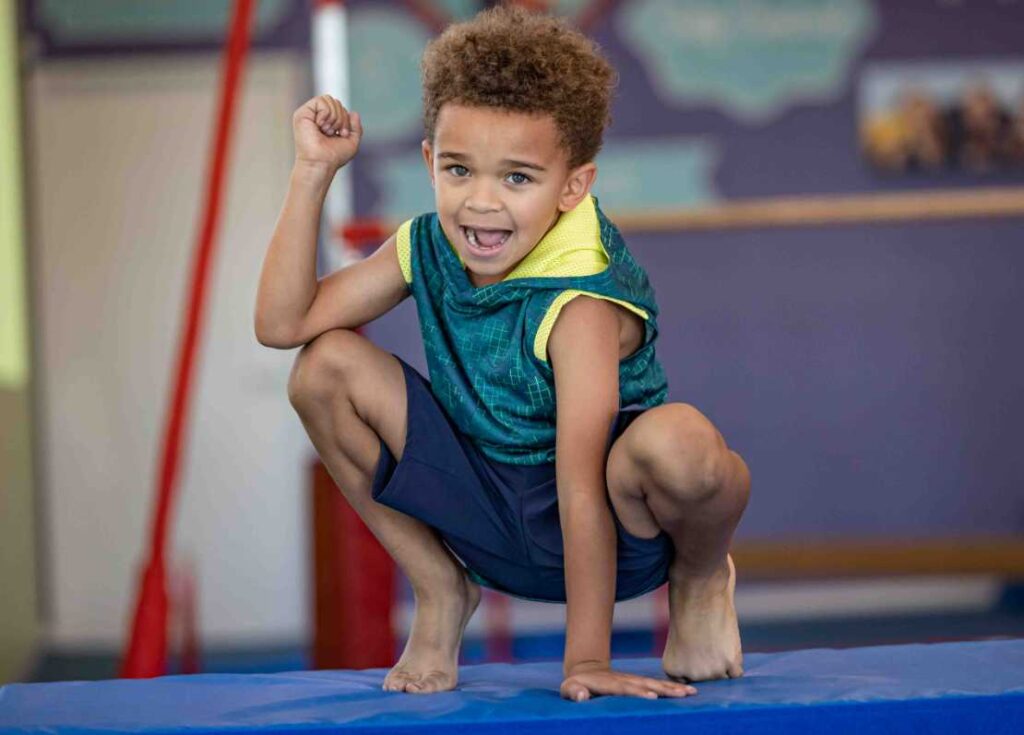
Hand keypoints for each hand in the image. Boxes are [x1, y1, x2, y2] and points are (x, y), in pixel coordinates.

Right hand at [292, 94, 362, 171]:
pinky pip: (321, 100)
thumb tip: (354, 113)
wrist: (322, 163)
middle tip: (334, 133)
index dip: (346, 119)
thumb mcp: (351, 142)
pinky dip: (326, 114)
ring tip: (326, 131)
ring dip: (334, 117)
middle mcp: (316, 117)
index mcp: (326, 122)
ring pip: (329, 99)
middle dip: (341, 118)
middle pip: (335, 102)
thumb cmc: (334, 157)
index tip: (342, 134)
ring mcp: (309, 114)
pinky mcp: (302, 113)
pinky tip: (320, 126)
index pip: (340, 108)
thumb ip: (355, 128)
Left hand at [560, 663, 696, 701]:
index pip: (625, 689)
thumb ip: (574, 693)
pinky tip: (689, 691)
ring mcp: (634, 680)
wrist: (586, 671)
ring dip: (673, 687)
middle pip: (646, 684)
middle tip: (681, 694)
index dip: (638, 692)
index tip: (652, 697)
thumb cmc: (575, 686)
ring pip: (656, 683)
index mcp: (609, 685)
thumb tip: (581, 696)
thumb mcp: (568, 689)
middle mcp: (625, 681)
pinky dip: (673, 687)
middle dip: (664, 689)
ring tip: (690, 692)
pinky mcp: (640, 683)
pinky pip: (659, 684)